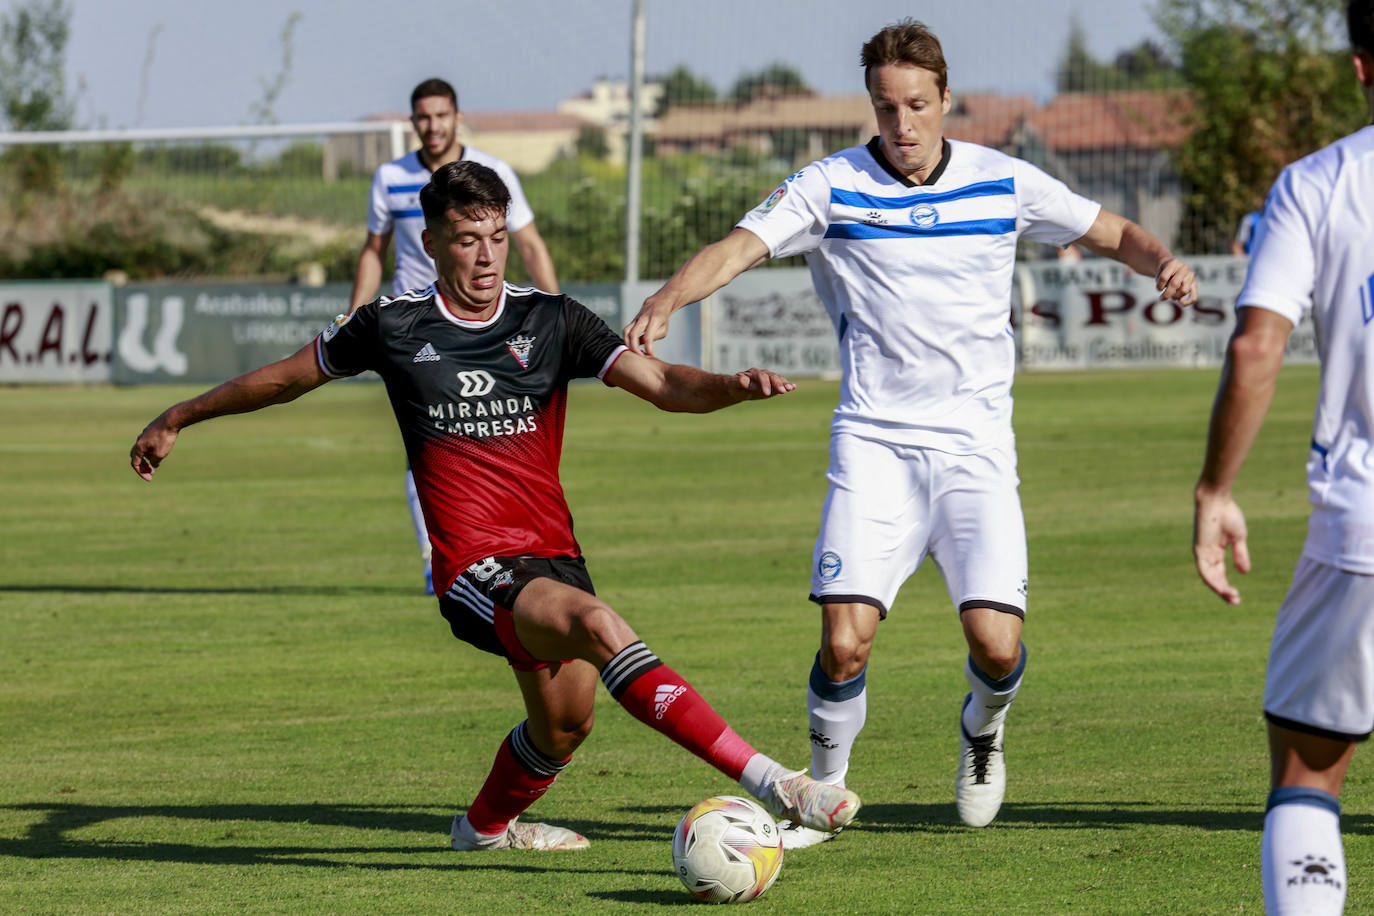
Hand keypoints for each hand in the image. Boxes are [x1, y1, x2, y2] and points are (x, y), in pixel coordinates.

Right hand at [130, 415, 177, 480]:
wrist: (171, 420)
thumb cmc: (165, 437)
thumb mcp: (160, 454)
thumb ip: (154, 461)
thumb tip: (153, 464)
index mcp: (138, 447)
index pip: (135, 463)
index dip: (141, 473)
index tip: (150, 479)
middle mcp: (139, 440)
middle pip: (136, 456)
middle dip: (143, 466)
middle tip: (151, 473)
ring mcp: (144, 435)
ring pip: (143, 449)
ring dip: (147, 458)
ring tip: (156, 464)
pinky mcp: (151, 431)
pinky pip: (148, 443)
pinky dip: (151, 450)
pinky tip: (160, 451)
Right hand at [623, 296, 673, 357]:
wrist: (658, 303)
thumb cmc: (662, 318)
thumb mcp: (664, 329)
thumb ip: (654, 337)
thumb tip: (643, 345)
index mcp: (654, 320)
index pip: (648, 337)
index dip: (648, 348)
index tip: (651, 356)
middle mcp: (643, 318)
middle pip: (633, 334)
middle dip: (634, 348)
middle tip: (639, 356)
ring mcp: (636, 319)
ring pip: (626, 332)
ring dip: (627, 344)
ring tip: (633, 352)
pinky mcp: (632, 321)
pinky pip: (626, 331)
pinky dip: (627, 339)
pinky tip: (631, 346)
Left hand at [734, 367, 794, 398]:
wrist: (738, 387)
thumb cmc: (735, 387)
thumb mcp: (734, 385)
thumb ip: (739, 382)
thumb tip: (747, 382)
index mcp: (752, 373)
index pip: (760, 376)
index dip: (764, 384)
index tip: (766, 393)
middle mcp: (761, 373)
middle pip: (771, 376)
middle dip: (777, 384)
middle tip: (782, 392)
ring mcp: (768, 378)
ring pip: (777, 379)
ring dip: (784, 384)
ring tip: (790, 388)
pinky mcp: (773, 383)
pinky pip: (781, 383)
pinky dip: (787, 384)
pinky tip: (794, 387)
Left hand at [1156, 257, 1197, 306]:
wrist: (1172, 267)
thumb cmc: (1164, 272)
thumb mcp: (1159, 272)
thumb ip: (1161, 280)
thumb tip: (1167, 292)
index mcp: (1173, 263)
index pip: (1164, 277)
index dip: (1159, 286)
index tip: (1158, 289)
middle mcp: (1184, 268)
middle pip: (1174, 284)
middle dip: (1166, 294)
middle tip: (1161, 299)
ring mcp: (1190, 275)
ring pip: (1184, 290)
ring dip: (1175, 297)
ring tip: (1171, 297)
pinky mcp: (1194, 283)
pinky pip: (1194, 296)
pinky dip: (1188, 301)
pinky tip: (1181, 302)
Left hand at [1193, 488, 1249, 604]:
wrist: (1218, 500)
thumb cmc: (1228, 515)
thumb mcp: (1239, 538)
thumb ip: (1240, 555)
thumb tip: (1244, 573)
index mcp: (1215, 551)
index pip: (1219, 573)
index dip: (1227, 586)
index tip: (1237, 597)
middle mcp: (1207, 554)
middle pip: (1213, 578)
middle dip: (1224, 591)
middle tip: (1235, 602)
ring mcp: (1202, 552)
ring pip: (1209, 577)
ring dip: (1219, 589)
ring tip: (1232, 598)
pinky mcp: (1199, 549)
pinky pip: (1204, 569)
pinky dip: (1212, 580)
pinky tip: (1222, 589)